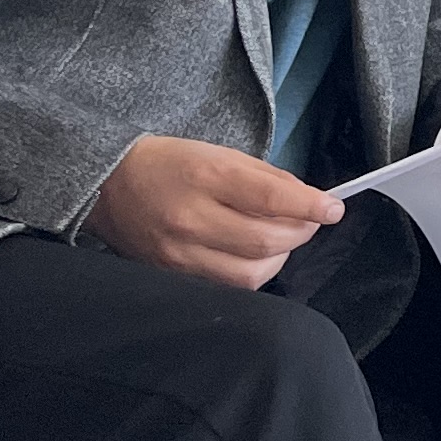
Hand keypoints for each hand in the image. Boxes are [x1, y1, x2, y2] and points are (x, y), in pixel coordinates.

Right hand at [90, 134, 343, 288]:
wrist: (108, 185)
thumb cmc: (169, 164)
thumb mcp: (218, 154)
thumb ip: (267, 178)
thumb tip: (309, 201)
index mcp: (206, 176)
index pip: (271, 197)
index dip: (310, 206)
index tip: (333, 209)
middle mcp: (192, 218)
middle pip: (267, 242)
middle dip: (300, 233)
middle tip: (308, 222)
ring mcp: (180, 253)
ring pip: (251, 274)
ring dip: (279, 258)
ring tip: (278, 239)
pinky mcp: (174, 276)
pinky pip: (228, 287)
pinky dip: (251, 272)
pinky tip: (252, 255)